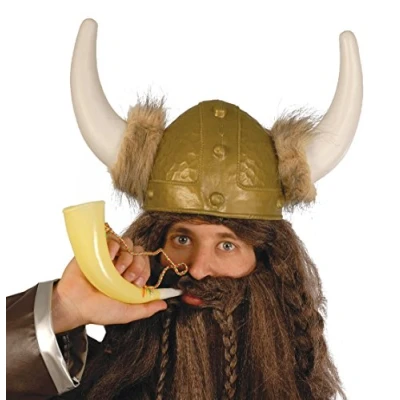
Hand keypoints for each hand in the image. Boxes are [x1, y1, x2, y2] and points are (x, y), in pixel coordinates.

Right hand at [52, 235, 166, 332]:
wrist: (74, 304)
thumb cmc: (98, 310)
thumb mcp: (126, 313)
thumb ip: (146, 309)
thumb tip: (165, 304)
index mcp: (129, 277)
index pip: (146, 264)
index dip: (145, 271)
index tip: (137, 283)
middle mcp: (121, 264)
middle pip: (140, 252)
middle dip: (137, 266)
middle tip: (126, 279)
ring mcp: (110, 256)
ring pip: (129, 245)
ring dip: (126, 258)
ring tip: (115, 272)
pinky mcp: (98, 249)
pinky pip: (113, 239)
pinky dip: (114, 247)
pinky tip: (108, 260)